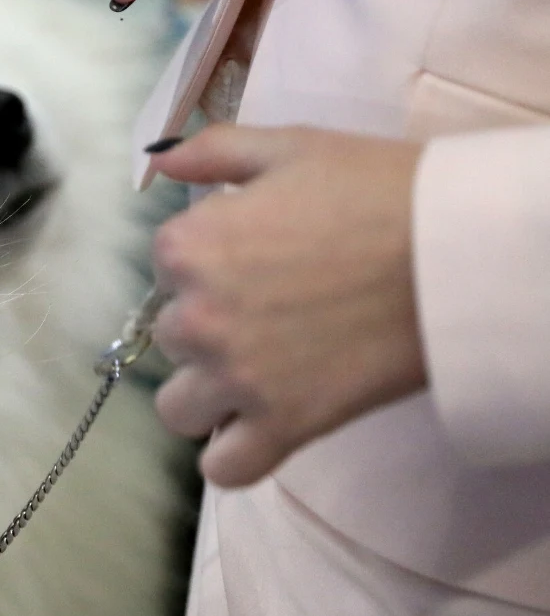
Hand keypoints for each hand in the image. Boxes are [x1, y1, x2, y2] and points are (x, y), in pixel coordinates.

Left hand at [149, 126, 426, 486]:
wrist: (456, 250)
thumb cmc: (378, 191)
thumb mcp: (290, 147)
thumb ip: (214, 151)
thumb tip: (160, 166)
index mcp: (189, 247)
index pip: (165, 265)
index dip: (208, 259)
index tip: (257, 257)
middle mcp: (197, 317)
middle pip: (171, 335)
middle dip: (209, 324)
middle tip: (271, 310)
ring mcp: (237, 378)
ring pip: (181, 407)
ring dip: (208, 393)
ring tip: (258, 372)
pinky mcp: (285, 427)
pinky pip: (224, 468)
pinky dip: (234, 455)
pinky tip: (259, 428)